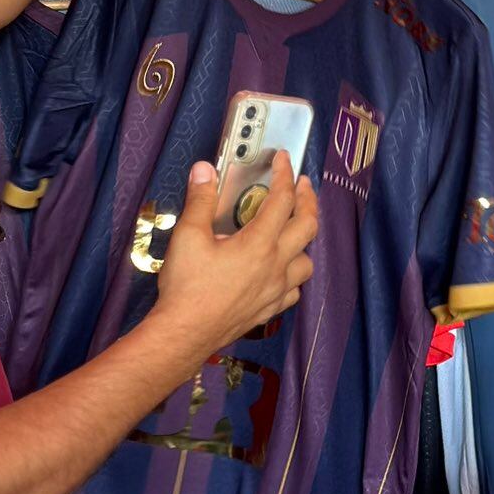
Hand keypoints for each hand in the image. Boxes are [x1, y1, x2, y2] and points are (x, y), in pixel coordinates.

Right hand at [158, 152, 318, 358]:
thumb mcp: (188, 236)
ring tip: (293, 231)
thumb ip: (200, 200)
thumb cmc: (187, 288)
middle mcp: (275, 265)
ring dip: (304, 242)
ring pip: (307, 262)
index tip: (284, 160)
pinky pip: (294, 290)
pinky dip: (293, 276)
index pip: (282, 200)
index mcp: (259, 243)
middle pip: (308, 226)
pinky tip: (281, 272)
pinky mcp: (269, 309)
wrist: (185, 333)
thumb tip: (205, 171)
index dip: (285, 175)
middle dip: (308, 201)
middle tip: (301, 187)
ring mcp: (276, 290)